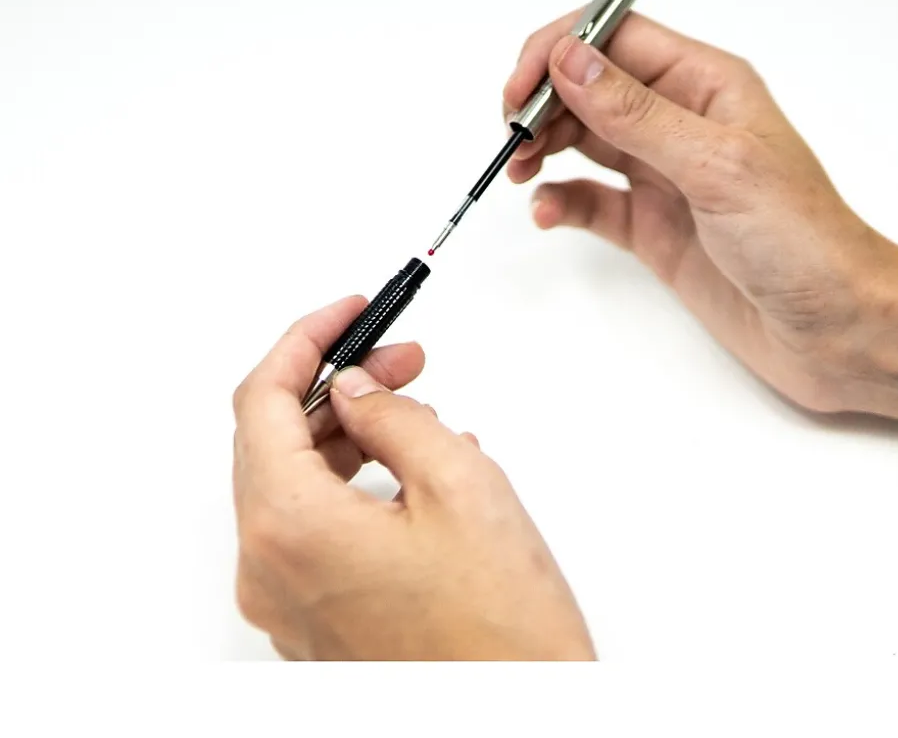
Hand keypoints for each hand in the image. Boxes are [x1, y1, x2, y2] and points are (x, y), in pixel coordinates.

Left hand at [232, 297, 594, 660]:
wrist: (523, 719)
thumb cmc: (501, 631)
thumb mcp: (459, 484)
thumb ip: (394, 416)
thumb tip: (357, 385)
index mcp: (289, 528)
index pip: (263, 399)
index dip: (308, 341)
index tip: (349, 311)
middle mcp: (270, 570)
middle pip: (276, 440)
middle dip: (337, 384)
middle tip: (398, 355)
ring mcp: (288, 602)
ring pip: (297, 483)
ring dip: (350, 432)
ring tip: (417, 409)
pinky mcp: (315, 619)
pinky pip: (316, 527)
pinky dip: (354, 482)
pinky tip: (411, 466)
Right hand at [503, 11, 891, 414]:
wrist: (835, 328)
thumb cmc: (802, 240)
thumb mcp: (716, 165)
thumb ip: (636, 114)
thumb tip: (569, 60)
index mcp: (705, 84)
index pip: (614, 38)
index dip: (559, 52)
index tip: (520, 88)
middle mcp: (679, 121)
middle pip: (589, 87)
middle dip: (542, 103)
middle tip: (513, 138)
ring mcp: (662, 174)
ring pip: (582, 139)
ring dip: (542, 147)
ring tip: (518, 170)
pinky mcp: (650, 224)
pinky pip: (589, 199)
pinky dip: (559, 201)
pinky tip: (547, 211)